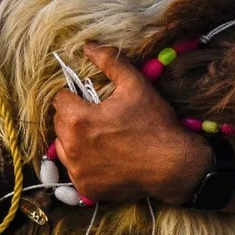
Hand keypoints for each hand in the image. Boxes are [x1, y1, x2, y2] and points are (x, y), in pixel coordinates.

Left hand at [51, 43, 210, 204]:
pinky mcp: (87, 189)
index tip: (89, 98)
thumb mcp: (136, 85)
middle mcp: (72, 148)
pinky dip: (84, 163)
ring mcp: (78, 172)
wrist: (175, 166)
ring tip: (99, 136)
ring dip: (75, 139)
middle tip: (98, 116)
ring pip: (63, 148)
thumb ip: (110, 61)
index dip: (74, 95)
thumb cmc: (155, 124)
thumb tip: (88, 46)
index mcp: (78, 120)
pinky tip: (104, 157)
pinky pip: (75, 170)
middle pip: (59, 123)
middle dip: (73, 116)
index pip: (60, 99)